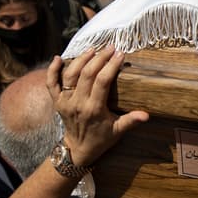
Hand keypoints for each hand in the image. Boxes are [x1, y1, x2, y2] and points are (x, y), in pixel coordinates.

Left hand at [47, 47, 147, 167]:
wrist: (78, 150)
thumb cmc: (101, 139)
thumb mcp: (117, 131)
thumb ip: (130, 121)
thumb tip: (146, 115)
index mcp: (94, 109)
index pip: (102, 81)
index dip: (111, 65)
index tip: (120, 54)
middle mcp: (77, 103)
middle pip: (87, 73)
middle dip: (100, 57)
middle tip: (110, 47)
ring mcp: (65, 101)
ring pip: (70, 74)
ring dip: (81, 59)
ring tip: (93, 49)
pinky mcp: (57, 101)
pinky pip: (51, 83)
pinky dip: (52, 70)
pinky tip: (57, 58)